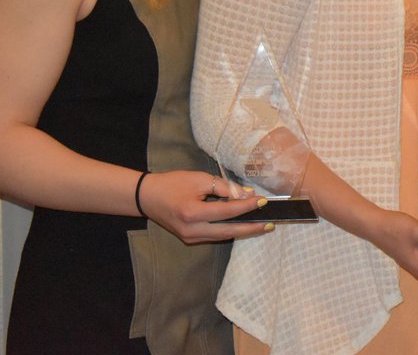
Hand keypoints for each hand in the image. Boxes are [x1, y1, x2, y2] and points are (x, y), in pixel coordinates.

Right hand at [138, 170, 270, 242]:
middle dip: (251, 228)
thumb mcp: (199, 179)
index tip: (263, 201)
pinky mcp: (190, 239)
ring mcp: (190, 237)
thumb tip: (246, 195)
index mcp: (193, 213)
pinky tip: (241, 224)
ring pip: (223, 236)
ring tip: (261, 225)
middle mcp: (192, 230)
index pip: (227, 212)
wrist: (147, 197)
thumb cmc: (172, 184)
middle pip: (229, 231)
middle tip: (270, 224)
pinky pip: (215, 235)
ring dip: (242, 230)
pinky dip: (229, 230)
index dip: (247, 206)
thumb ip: (224, 187)